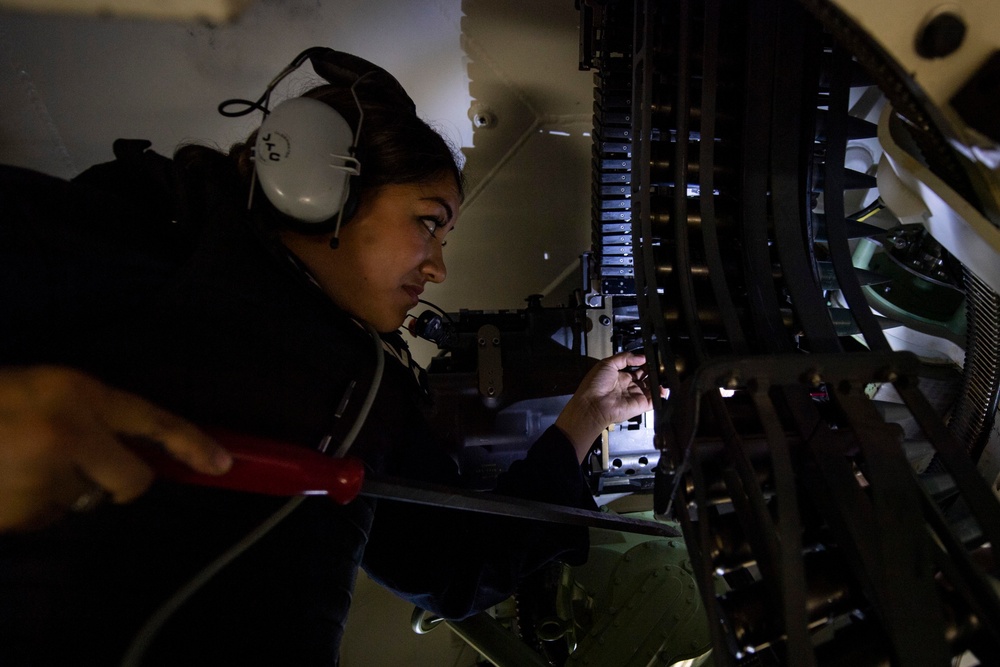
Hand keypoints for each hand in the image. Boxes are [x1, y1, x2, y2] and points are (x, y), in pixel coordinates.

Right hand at [0, 366, 231, 531]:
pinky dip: (29, 509)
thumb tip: (136, 449)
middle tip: (82, 467)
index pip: (151, 419)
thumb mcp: (43, 387)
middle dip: (116, 482)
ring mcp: (39, 477)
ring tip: (17, 463)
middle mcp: (66, 433)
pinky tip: (3, 481)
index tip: (224, 463)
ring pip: (82, 501)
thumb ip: (90, 415)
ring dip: (61, 491)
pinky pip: (44, 519)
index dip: (191, 443)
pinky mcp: (15, 511)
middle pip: (130, 481)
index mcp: (76, 392)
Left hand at [555, 351, 655, 461]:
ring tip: (665, 372)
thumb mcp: (607, 364)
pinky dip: (661, 394)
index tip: (653, 356)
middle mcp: (630, 386)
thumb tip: (641, 356)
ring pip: (652, 388)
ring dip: (659, 381)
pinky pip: (654, 400)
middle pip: (647, 377)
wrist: (593, 404)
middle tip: (661, 364)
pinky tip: (664, 386)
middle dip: (654, 371)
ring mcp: (636, 395)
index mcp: (622, 376)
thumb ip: (624, 357)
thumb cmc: (595, 384)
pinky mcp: (641, 405)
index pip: (638, 368)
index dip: (645, 363)